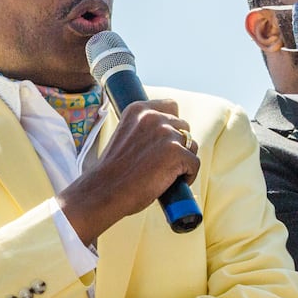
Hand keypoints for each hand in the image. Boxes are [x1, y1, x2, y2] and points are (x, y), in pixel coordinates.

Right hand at [58, 98, 198, 244]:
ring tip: (163, 174)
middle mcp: (153, 117)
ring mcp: (166, 134)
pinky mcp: (177, 153)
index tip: (163, 140)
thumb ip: (145, 129)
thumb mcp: (124, 136)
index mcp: (138, 110)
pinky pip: (195, 164)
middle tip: (160, 163)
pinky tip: (170, 184)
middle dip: (178, 144)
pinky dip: (187, 176)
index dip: (171, 124)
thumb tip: (171, 134)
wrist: (103, 191)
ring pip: (191, 146)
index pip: (171, 106)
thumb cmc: (113, 171)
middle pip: (184, 127)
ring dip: (183, 160)